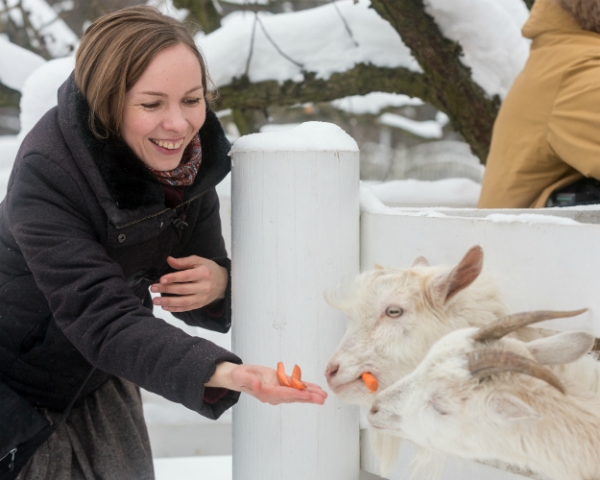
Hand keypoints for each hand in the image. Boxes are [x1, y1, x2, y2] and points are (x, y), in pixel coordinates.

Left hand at [151, 256, 227, 311]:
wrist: (224, 282)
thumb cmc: (209, 269)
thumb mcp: (199, 261)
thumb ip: (183, 261)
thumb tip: (169, 260)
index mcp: (203, 273)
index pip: (186, 276)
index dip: (173, 278)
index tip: (161, 279)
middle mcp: (204, 287)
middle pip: (182, 289)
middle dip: (166, 289)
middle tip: (153, 288)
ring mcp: (202, 297)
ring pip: (183, 301)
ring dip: (168, 301)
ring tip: (155, 300)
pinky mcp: (200, 304)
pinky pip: (186, 308)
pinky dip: (175, 308)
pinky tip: (165, 307)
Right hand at [206, 362, 327, 404]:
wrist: (239, 377)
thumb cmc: (240, 376)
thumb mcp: (241, 376)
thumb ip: (249, 381)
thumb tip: (257, 385)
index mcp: (265, 393)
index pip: (283, 394)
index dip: (295, 394)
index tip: (307, 395)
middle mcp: (274, 394)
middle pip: (294, 396)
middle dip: (308, 397)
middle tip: (322, 398)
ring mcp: (279, 390)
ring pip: (297, 393)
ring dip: (311, 394)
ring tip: (323, 395)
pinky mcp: (281, 384)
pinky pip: (296, 387)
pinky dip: (306, 387)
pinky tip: (316, 389)